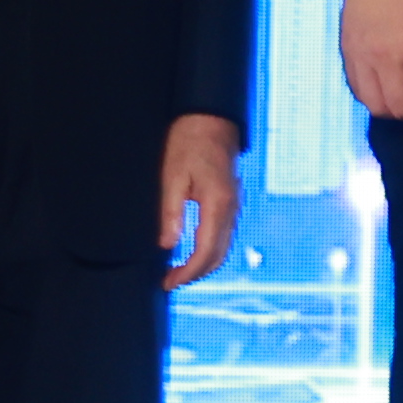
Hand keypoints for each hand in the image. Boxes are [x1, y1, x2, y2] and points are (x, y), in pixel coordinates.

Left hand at [157, 114, 243, 288]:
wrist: (211, 120)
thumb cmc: (190, 143)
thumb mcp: (172, 176)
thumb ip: (171, 212)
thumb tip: (168, 244)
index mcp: (217, 204)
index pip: (205, 251)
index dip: (187, 272)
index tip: (168, 282)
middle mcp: (231, 209)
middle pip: (219, 255)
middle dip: (196, 274)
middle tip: (170, 281)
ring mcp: (234, 205)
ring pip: (224, 247)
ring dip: (203, 264)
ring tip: (178, 270)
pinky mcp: (230, 201)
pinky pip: (224, 234)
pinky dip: (210, 250)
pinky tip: (193, 251)